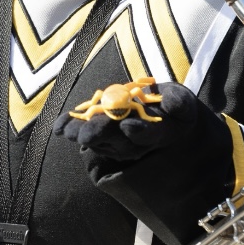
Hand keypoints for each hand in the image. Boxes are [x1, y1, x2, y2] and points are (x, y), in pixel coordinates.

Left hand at [53, 81, 201, 160]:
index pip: (151, 135)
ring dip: (82, 134)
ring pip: (100, 141)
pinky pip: (89, 136)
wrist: (168, 119)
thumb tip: (172, 104)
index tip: (128, 125)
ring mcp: (121, 142)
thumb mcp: (183, 102)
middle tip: (84, 133)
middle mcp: (138, 142)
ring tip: (65, 129)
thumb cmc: (176, 110)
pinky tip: (60, 126)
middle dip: (101, 135)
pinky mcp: (107, 138)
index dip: (140, 132)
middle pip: (119, 142)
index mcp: (160, 133)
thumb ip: (179, 103)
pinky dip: (74, 129)